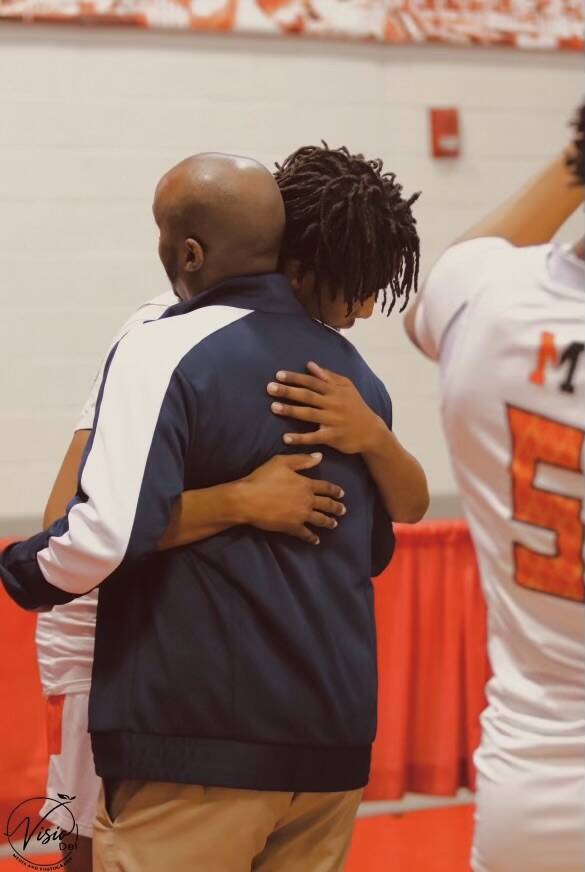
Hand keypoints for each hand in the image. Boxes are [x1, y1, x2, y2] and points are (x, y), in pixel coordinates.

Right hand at [239, 453, 345, 544]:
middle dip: (336, 508)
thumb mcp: (282, 462)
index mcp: (306, 485)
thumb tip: (320, 456)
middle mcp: (307, 501)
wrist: (248, 499)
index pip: (325, 487)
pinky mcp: (292, 527)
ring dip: (328, 522)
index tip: (342, 494)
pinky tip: (316, 540)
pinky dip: (312, 537)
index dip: (334, 490)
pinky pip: (305, 534)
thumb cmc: (263, 478)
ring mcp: (301, 515)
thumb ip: (302, 460)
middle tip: (343, 511)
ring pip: (320, 520)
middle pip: (326, 505)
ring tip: (334, 524)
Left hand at [267, 361, 382, 454]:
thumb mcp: (347, 388)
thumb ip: (329, 376)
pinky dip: (300, 438)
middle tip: (269, 388)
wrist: (372, 432)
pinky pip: (314, 437)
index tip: (278, 374)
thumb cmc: (356, 407)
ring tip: (273, 407)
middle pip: (308, 396)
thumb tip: (310, 365)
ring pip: (309, 414)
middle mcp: (333, 404)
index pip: (312, 382)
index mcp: (335, 391)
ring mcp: (333, 421)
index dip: (295, 378)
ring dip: (290, 410)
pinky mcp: (333, 437)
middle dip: (288, 391)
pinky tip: (285, 438)